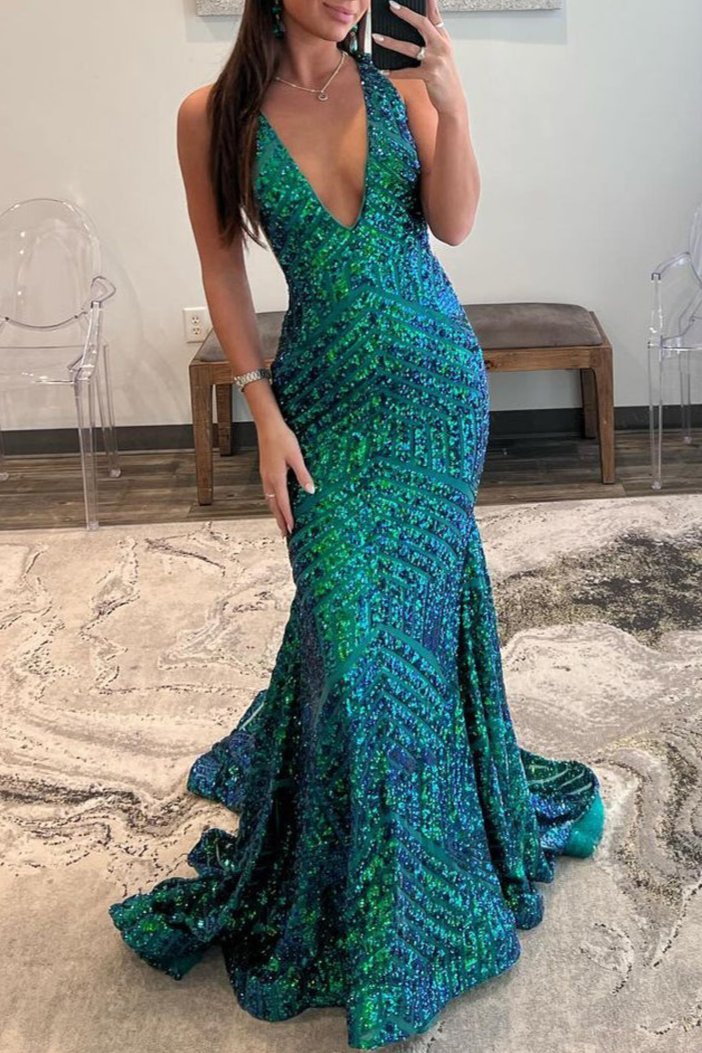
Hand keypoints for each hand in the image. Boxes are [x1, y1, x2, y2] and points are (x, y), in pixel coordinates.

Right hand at [257, 418, 314, 538]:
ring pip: (269, 499)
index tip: (292, 530)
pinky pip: (268, 492)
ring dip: (275, 512)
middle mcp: (268, 480)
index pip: (283, 504)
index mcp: (276, 478)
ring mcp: (265, 475)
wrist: (267, 426)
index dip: (288, 518)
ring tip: (280, 521)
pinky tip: (276, 501)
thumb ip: (303, 475)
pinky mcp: (265, 471)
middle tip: (284, 533)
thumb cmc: (282, 438)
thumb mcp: (296, 457)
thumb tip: (311, 491)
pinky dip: (272, 502)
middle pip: (273, 506)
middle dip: (279, 520)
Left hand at [371, 1, 463, 116]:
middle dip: (406, 13)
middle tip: (392, 5)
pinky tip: (383, 70)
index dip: (428, 2)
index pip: (435, 15)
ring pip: (410, 47)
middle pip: (422, 24)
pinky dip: (394, 72)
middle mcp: (441, 46)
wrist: (453, 101)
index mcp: (443, 39)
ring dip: (391, 42)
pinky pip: (407, 72)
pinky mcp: (429, 75)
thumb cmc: (445, 78)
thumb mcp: (442, 55)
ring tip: (377, 37)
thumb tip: (413, 30)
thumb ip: (431, 40)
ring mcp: (436, 60)